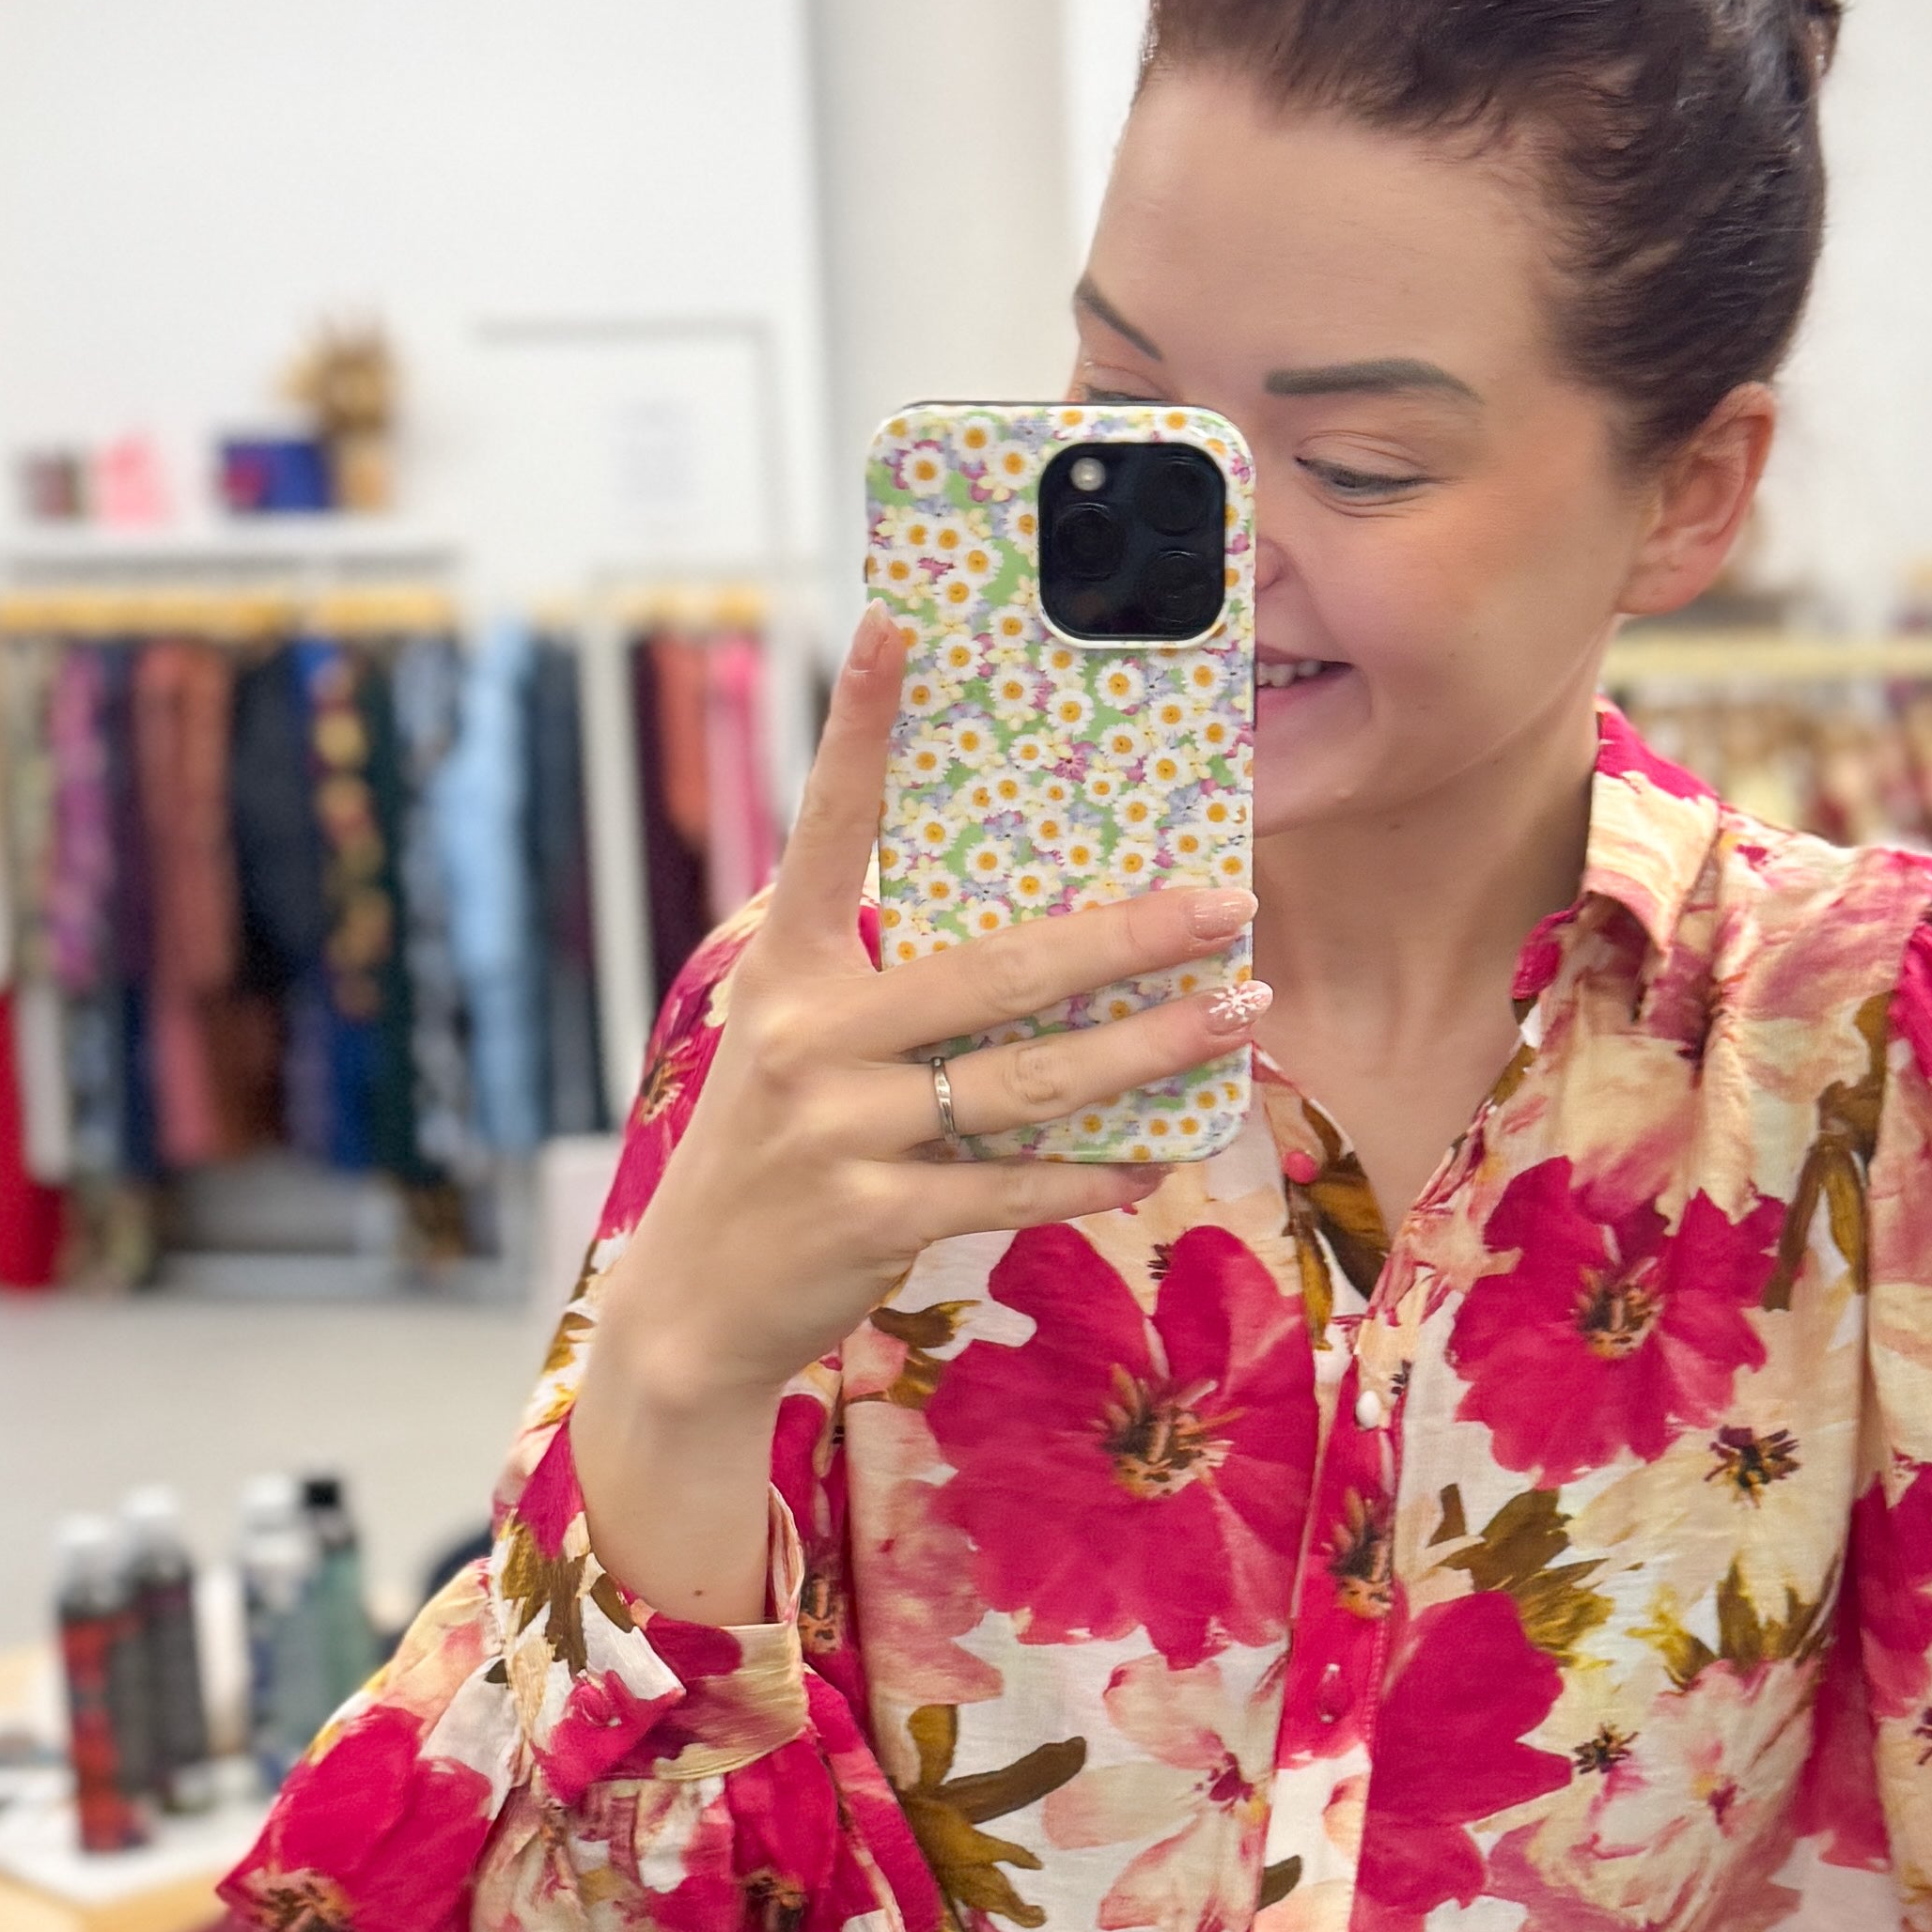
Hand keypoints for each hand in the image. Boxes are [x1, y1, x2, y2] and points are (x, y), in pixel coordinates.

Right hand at [576, 610, 1261, 1617]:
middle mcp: (808, 1037)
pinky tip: (1156, 1154)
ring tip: (1237, 1016)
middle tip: (1225, 903)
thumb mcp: (797, 1045)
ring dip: (1147, 1051)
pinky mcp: (871, 1216)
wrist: (693, 1305)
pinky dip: (1093, 1171)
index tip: (897, 627)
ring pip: (1027, 1081)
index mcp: (785, 970)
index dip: (860, 728)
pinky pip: (1012, 1184)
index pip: (828, 829)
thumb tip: (1037, 936)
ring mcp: (838, 1131)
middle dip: (1124, 937)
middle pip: (994, 971)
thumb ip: (882, 985)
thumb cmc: (774, 1151)